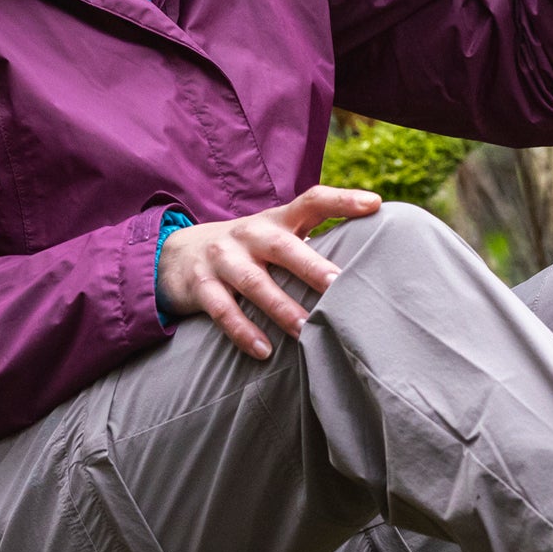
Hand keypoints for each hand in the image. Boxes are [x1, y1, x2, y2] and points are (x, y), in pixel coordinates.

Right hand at [157, 186, 381, 357]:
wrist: (176, 254)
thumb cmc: (248, 251)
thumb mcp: (274, 237)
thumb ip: (310, 245)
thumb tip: (369, 264)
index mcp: (276, 219)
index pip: (312, 200)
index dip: (343, 200)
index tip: (375, 204)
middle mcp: (250, 233)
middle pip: (283, 246)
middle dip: (312, 266)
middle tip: (339, 285)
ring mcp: (223, 257)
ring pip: (255, 283)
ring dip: (282, 308)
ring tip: (307, 331)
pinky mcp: (201, 285)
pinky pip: (223, 311)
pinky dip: (243, 331)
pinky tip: (264, 351)